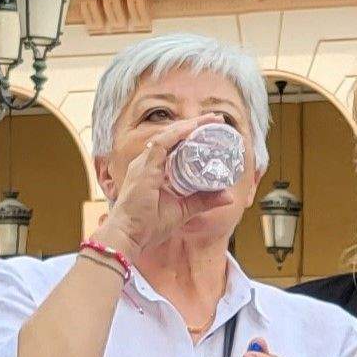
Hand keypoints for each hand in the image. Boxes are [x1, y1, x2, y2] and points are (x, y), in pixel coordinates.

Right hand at [95, 120, 228, 258]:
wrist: (128, 237)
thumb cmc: (147, 226)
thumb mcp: (183, 210)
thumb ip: (203, 201)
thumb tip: (228, 196)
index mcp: (153, 170)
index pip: (173, 145)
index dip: (191, 134)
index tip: (210, 128)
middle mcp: (146, 163)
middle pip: (172, 136)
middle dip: (194, 125)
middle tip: (216, 119)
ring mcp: (143, 163)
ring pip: (168, 135)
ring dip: (190, 126)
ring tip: (209, 120)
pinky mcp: (144, 168)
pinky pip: (162, 143)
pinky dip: (178, 134)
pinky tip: (193, 128)